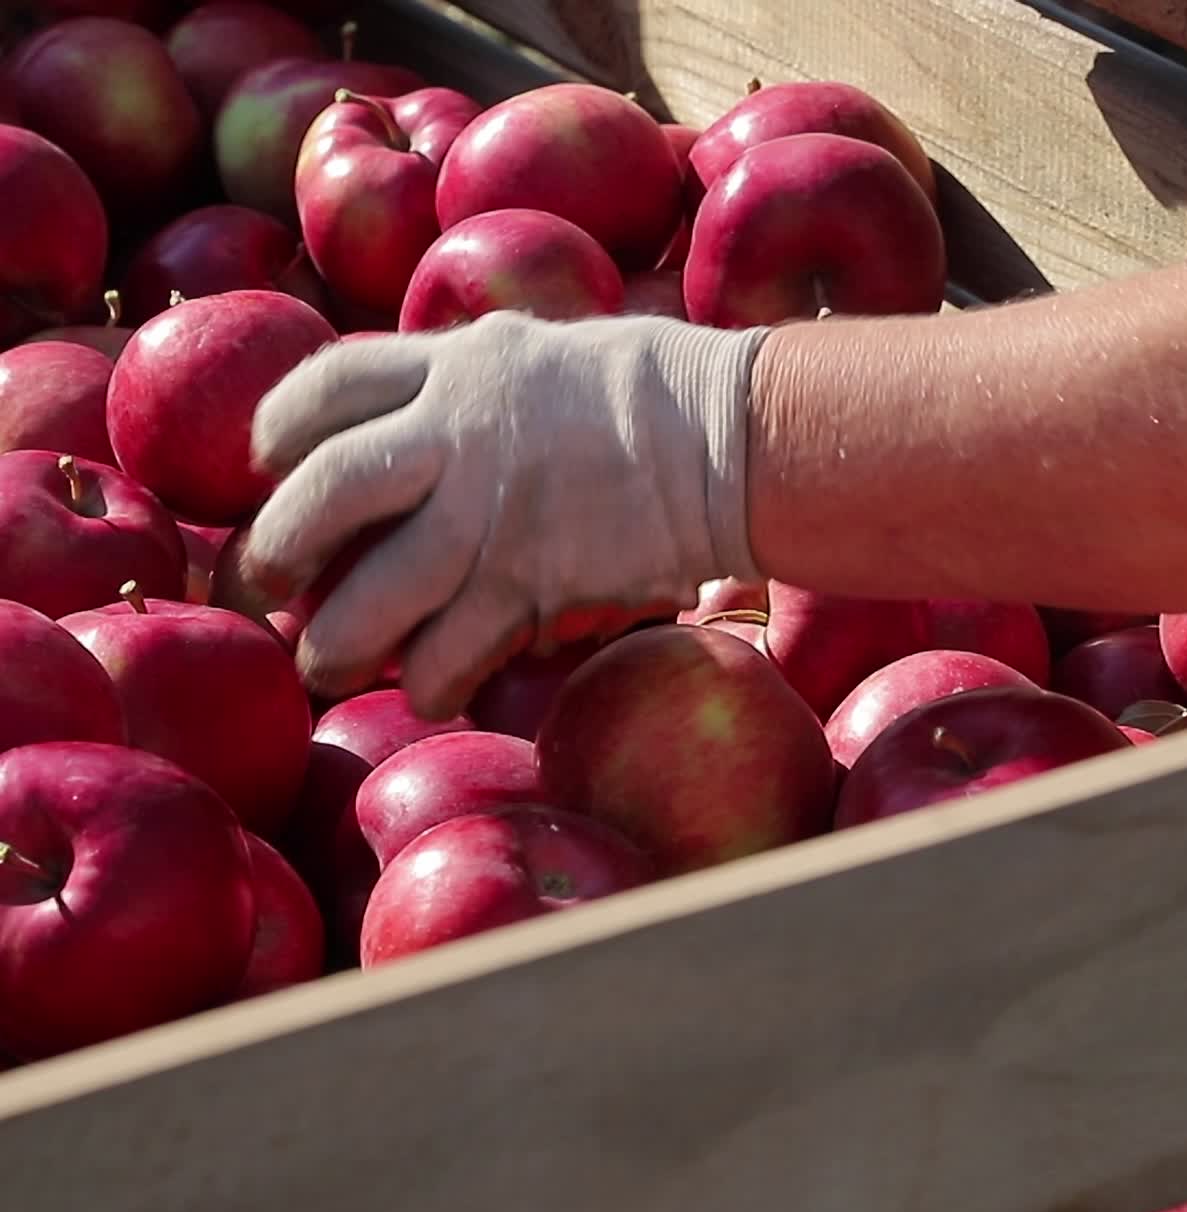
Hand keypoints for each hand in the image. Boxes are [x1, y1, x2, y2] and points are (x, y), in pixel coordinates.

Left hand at [241, 311, 768, 718]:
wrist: (733, 439)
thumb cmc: (648, 391)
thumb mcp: (537, 352)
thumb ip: (464, 380)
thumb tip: (406, 424)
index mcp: (459, 364)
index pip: (329, 384)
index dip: (277, 429)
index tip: (263, 466)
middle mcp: (459, 432)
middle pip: (326, 491)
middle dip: (276, 547)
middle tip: (259, 588)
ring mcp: (493, 511)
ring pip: (375, 592)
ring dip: (336, 641)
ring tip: (322, 666)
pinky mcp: (533, 581)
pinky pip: (452, 649)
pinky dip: (428, 680)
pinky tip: (426, 690)